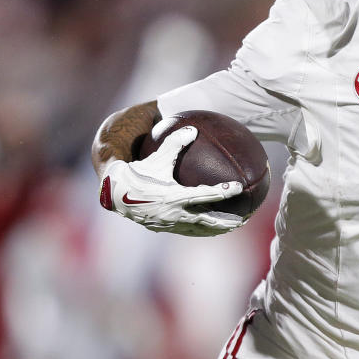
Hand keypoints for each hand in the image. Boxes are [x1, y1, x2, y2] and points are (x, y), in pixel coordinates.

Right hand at [98, 126, 246, 235]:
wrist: (114, 192)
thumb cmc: (138, 171)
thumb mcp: (157, 156)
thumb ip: (175, 142)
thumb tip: (193, 129)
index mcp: (173, 196)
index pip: (204, 195)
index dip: (222, 191)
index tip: (238, 187)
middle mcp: (172, 213)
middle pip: (205, 220)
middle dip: (225, 221)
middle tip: (244, 218)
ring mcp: (168, 223)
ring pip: (197, 229)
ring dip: (215, 229)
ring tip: (232, 227)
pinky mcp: (163, 227)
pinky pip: (187, 230)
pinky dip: (201, 229)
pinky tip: (211, 227)